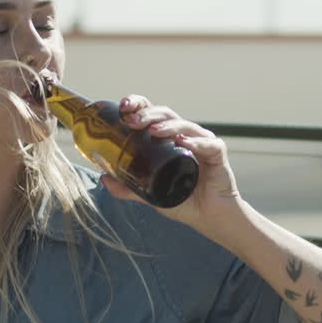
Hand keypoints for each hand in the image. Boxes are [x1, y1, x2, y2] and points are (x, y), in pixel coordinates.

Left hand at [98, 94, 243, 234]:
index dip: (139, 105)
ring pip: (184, 125)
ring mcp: (202, 142)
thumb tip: (103, 179)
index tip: (124, 107)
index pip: (152, 114)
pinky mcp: (218, 153)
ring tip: (153, 132)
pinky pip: (208, 144)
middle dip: (148, 114)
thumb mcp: (149, 194)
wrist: (208, 217)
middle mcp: (184, 135)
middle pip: (165, 115)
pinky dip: (196, 141)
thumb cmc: (183, 200)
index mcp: (167, 138)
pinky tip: (184, 142)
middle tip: (133, 122)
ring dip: (168, 126)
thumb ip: (128, 188)